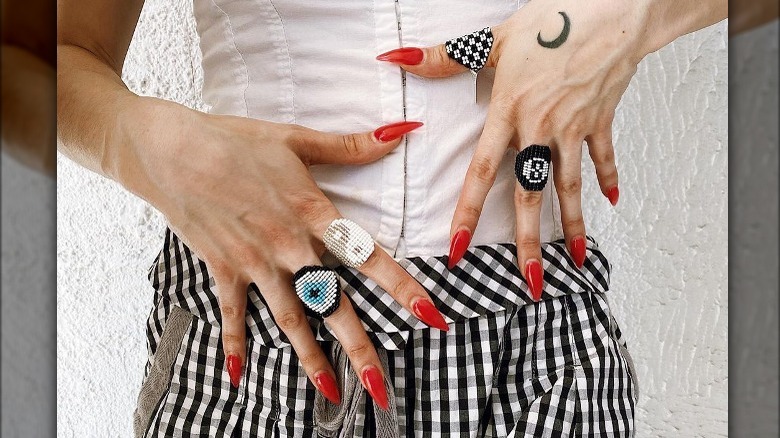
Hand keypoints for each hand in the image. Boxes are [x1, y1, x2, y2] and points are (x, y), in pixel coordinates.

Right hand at [112, 98, 444, 408]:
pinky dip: (234, 345)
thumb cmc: (235, 140)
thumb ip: (352, 145)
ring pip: (290, 319)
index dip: (403, 287)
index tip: (431, 316)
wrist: (170, 149)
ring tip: (334, 394)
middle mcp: (288, 246)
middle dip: (360, 346)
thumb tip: (403, 131)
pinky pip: (232, 314)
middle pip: (332, 303)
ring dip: (311, 358)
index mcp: (313, 214)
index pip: (368, 257)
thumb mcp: (297, 138)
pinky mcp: (223, 268)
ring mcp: (254, 262)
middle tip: (382, 388)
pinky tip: (238, 378)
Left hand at [378, 0, 652, 298]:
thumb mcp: (493, 39)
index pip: (483, 172)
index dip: (469, 212)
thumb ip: (444, 58)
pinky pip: (603, 157)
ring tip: (573, 259)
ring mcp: (575, 127)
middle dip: (528, 242)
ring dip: (572, 226)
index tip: (459, 248)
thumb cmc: (554, 18)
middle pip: (531, 194)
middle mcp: (542, 127)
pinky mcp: (601, 119)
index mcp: (510, 111)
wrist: (614, 7)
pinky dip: (608, 178)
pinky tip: (611, 202)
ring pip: (570, 186)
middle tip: (530, 281)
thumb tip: (399, 60)